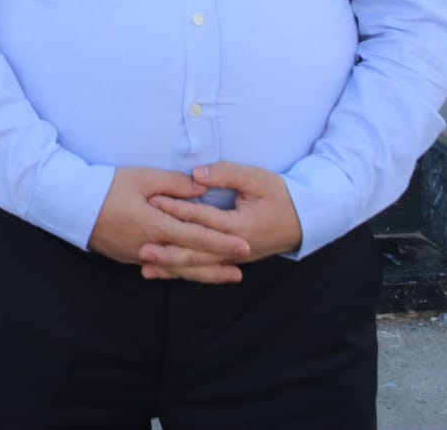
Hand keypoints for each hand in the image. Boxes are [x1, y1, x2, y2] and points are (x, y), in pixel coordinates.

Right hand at [89, 166, 250, 282]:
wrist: (72, 204)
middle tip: (242, 271)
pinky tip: (192, 272)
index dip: (222, 243)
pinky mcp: (130, 257)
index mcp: (157, 225)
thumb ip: (175, 184)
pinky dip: (181, 271)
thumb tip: (203, 188)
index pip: (197, 237)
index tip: (244, 246)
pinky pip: (162, 267)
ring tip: (226, 276)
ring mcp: (140, 255)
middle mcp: (151, 246)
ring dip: (204, 273)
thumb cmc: (107, 187)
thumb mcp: (142, 178)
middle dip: (218, 266)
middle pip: (191, 260)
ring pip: (178, 269)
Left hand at [142, 161, 302, 281]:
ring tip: (145, 267)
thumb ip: (226, 174)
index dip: (177, 209)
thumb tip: (196, 175)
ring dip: (172, 267)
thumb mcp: (257, 179)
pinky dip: (184, 272)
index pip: (202, 218)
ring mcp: (234, 258)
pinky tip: (164, 273)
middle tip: (141, 249)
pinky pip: (205, 269)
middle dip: (168, 251)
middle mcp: (235, 248)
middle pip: (196, 252)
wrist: (305, 221)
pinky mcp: (232, 261)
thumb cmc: (281, 196)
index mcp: (239, 226)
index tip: (153, 202)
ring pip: (198, 266)